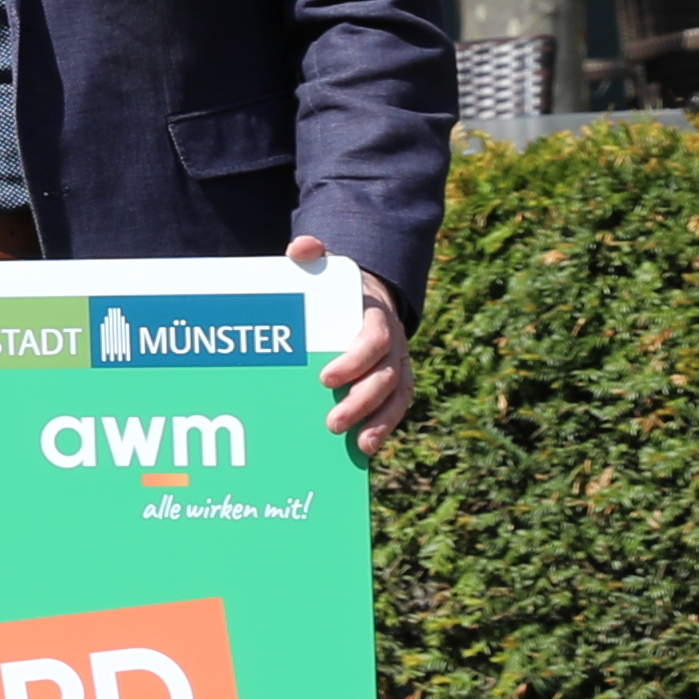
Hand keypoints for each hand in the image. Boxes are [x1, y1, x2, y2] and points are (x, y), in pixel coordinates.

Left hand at [293, 232, 412, 445]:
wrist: (368, 300)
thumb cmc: (339, 290)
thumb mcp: (327, 269)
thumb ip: (313, 256)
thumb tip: (300, 249)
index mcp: (377, 318)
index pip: (373, 340)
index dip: (354, 361)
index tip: (326, 378)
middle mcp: (394, 345)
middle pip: (385, 377)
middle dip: (361, 402)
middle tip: (331, 422)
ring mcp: (398, 367)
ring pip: (396, 399)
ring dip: (378, 423)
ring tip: (358, 444)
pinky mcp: (395, 388)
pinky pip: (395, 410)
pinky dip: (384, 429)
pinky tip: (364, 449)